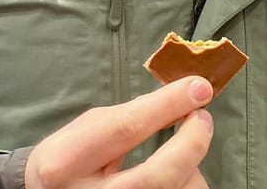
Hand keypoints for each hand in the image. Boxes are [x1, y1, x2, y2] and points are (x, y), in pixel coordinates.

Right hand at [24, 76, 214, 188]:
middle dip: (191, 144)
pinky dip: (184, 183)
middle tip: (202, 118)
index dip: (166, 106)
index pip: (125, 129)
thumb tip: (179, 99)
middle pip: (159, 175)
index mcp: (65, 162)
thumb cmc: (66, 163)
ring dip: (188, 167)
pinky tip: (171, 176)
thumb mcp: (81, 135)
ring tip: (176, 156)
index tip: (197, 87)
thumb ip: (124, 120)